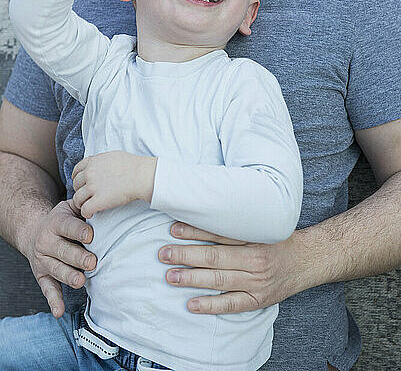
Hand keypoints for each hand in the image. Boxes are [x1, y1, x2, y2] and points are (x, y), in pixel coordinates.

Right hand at [26, 199, 96, 318]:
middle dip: (78, 257)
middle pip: (63, 250)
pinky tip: (59, 311)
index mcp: (55, 222)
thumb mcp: (70, 207)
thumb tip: (103, 204)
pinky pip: (47, 289)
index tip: (91, 236)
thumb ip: (84, 206)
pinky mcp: (41, 276)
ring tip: (81, 281)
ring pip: (56, 269)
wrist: (34, 230)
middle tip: (92, 262)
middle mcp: (46, 242)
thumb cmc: (63, 219)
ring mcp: (43, 260)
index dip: (79, 232)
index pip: (67, 227)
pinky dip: (53, 301)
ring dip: (69, 276)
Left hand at [72, 151, 156, 217]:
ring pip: (77, 199)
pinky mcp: (98, 201)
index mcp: (93, 162)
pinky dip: (86, 213)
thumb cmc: (133, 165)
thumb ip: (101, 160)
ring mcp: (93, 187)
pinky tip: (92, 214)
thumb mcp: (113, 156)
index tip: (83, 185)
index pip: (76, 171)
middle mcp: (90, 173)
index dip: (78, 179)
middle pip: (75, 185)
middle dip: (80, 191)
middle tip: (87, 197)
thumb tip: (98, 163)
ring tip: (88, 206)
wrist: (141, 176)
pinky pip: (84, 210)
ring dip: (81, 204)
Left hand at [158, 223, 310, 313]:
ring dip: (191, 278)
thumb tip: (205, 209)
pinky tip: (191, 304)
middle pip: (215, 257)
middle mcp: (255, 259)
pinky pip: (231, 304)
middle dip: (186, 255)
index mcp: (254, 237)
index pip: (220, 233)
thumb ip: (237, 220)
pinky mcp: (257, 299)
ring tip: (170, 276)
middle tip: (163, 253)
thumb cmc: (278, 239)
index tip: (174, 229)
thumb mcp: (262, 223)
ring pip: (219, 280)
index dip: (195, 231)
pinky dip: (210, 305)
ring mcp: (256, 281)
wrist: (308, 260)